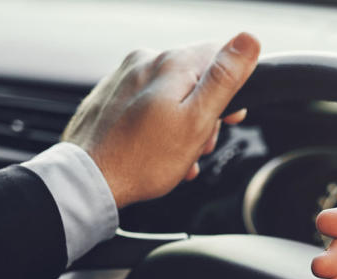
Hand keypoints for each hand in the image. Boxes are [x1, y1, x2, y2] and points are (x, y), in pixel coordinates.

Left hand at [62, 33, 260, 207]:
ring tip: (177, 155)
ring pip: (171, 92)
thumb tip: (249, 40)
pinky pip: (146, 103)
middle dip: (204, 112)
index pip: (220, 55)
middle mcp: (145, 60)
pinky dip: (157, 125)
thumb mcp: (197, 121)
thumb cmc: (143, 159)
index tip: (230, 117)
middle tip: (199, 145)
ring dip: (182, 123)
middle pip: (194, 77)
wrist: (87, 180)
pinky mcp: (109, 94)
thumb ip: (224, 78)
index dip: (232, 88)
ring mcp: (124, 76)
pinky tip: (156, 151)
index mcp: (171, 63)